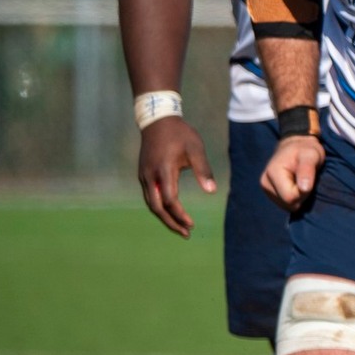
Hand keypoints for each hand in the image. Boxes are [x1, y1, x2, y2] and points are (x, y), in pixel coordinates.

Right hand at [138, 115, 215, 237]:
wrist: (157, 120)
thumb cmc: (180, 134)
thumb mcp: (195, 148)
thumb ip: (203, 170)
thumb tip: (211, 191)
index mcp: (163, 170)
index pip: (170, 200)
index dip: (180, 215)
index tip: (192, 224)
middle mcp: (150, 176)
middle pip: (157, 207)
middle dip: (171, 222)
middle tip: (186, 234)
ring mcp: (144, 176)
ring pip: (151, 203)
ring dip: (164, 217)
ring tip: (179, 227)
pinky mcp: (143, 174)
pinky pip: (149, 196)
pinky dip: (159, 207)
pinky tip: (170, 212)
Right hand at [261, 135, 323, 211]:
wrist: (295, 147)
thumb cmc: (306, 150)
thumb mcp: (311, 155)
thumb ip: (307, 170)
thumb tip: (304, 188)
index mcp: (272, 173)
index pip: (291, 198)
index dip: (304, 192)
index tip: (309, 179)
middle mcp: (265, 183)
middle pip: (289, 204)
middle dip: (302, 196)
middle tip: (307, 180)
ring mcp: (266, 189)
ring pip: (288, 206)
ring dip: (299, 197)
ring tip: (301, 181)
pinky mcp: (270, 193)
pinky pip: (287, 205)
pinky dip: (295, 198)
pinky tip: (297, 186)